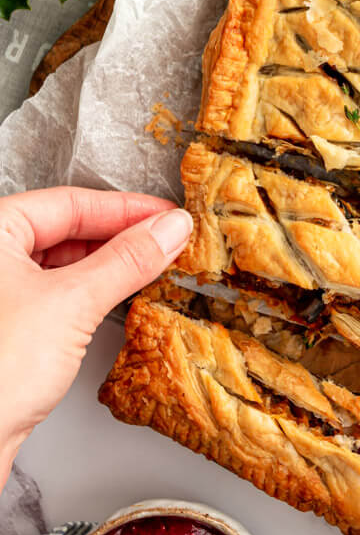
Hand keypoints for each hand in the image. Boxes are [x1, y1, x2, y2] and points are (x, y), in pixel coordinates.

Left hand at [0, 186, 192, 488]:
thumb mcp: (72, 303)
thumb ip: (127, 260)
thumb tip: (168, 230)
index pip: (69, 202)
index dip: (125, 207)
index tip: (166, 214)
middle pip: (67, 231)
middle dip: (121, 235)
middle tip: (168, 239)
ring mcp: (0, 297)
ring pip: (64, 266)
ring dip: (110, 266)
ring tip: (153, 266)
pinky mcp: (9, 332)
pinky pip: (60, 297)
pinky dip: (93, 295)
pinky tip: (120, 298)